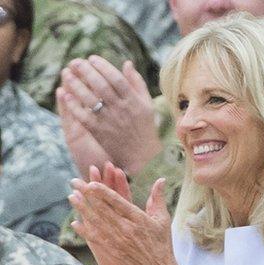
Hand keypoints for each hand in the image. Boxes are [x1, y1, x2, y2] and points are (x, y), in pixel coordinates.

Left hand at [59, 57, 161, 173]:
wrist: (142, 156)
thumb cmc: (144, 127)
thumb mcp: (147, 104)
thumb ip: (137, 83)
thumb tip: (127, 63)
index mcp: (134, 101)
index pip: (116, 78)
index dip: (103, 66)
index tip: (92, 58)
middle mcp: (122, 110)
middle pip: (101, 85)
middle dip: (86, 71)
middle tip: (75, 62)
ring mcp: (109, 121)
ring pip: (90, 99)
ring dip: (76, 84)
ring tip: (66, 73)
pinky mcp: (99, 132)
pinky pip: (83, 115)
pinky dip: (74, 105)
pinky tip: (66, 95)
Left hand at [69, 163, 174, 264]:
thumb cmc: (162, 244)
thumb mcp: (163, 220)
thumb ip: (158, 198)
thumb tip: (161, 179)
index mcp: (139, 219)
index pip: (118, 201)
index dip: (103, 192)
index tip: (91, 183)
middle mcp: (127, 229)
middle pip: (103, 208)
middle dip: (87, 194)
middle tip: (74, 182)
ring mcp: (118, 240)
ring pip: (96, 221)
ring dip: (82, 208)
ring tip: (71, 197)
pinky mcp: (112, 251)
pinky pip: (96, 238)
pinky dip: (85, 230)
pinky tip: (75, 222)